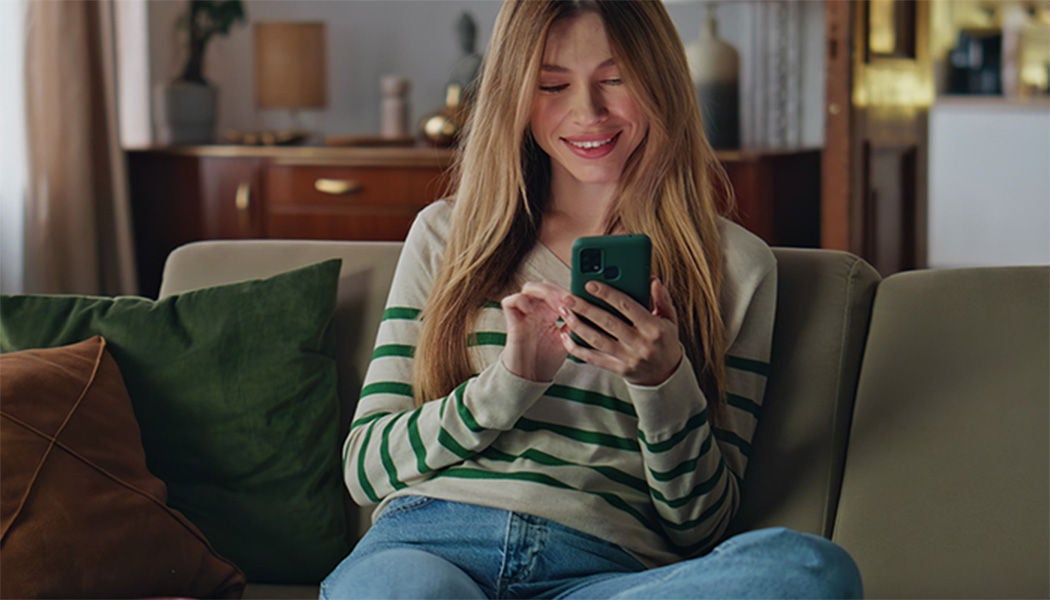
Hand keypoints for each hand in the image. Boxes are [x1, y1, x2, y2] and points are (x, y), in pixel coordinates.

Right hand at [500, 281, 569, 381]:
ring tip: (555, 306)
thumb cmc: (548, 359)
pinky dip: (521, 300)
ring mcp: (523, 313)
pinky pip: (511, 300)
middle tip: (568, 301)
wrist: (531, 377)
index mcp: (551, 312)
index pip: (558, 291)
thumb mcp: (568, 340)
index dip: (568, 292)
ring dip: (543, 292)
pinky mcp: (512, 320)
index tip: (579, 299)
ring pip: (530, 287)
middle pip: (545, 285)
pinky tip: (532, 311)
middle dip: (558, 290)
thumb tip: (592, 311)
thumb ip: (576, 324)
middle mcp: (537, 309)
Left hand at [559, 278, 682, 385]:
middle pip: (607, 322)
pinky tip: (566, 337)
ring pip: (597, 340)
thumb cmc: (666, 341)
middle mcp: (640, 343)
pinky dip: (577, 349)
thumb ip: (662, 298)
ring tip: (564, 313)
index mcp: (653, 328)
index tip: (590, 284)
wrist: (667, 374)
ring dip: (578, 326)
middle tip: (568, 298)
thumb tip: (652, 280)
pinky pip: (594, 359)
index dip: (607, 294)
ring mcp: (629, 358)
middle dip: (585, 308)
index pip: (627, 306)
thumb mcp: (670, 318)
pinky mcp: (619, 369)